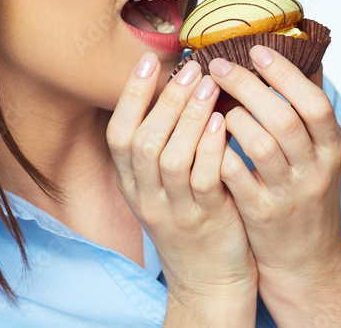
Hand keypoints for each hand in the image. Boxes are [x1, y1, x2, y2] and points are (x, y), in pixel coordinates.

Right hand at [107, 52, 257, 319]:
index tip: (148, 60)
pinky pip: (203, 180)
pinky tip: (222, 122)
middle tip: (190, 67)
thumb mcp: (164, 185)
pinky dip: (209, 148)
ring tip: (207, 85)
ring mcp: (175, 210)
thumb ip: (165, 142)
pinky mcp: (206, 221)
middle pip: (143, 141)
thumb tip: (176, 84)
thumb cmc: (193, 220)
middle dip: (165, 99)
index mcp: (132, 183)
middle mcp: (145, 196)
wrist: (209, 281)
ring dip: (188, 117)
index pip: (118, 134)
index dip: (131, 96)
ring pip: (171, 158)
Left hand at [208, 47, 340, 307]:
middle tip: (217, 66)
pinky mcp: (261, 215)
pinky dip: (219, 152)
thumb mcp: (320, 153)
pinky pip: (236, 176)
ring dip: (232, 118)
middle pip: (284, 119)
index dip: (286, 74)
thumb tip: (305, 53)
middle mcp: (315, 169)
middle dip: (247, 87)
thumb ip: (310, 107)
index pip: (316, 103)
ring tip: (212, 104)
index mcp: (331, 147)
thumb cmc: (307, 194)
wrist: (308, 261)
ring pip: (260, 145)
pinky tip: (205, 137)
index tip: (256, 50)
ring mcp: (288, 194)